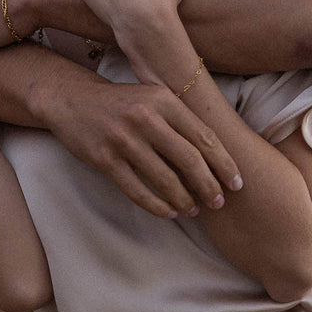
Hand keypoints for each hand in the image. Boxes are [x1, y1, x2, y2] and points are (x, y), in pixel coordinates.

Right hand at [41, 71, 240, 218]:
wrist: (74, 100)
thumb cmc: (124, 103)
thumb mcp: (155, 98)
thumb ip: (182, 120)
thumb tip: (217, 156)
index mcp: (164, 100)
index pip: (204, 136)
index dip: (224, 164)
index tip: (237, 184)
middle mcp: (146, 118)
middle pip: (189, 159)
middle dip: (209, 186)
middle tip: (219, 203)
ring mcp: (124, 139)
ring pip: (164, 179)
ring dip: (184, 199)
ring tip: (194, 210)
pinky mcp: (104, 158)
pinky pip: (137, 190)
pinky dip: (157, 206)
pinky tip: (169, 213)